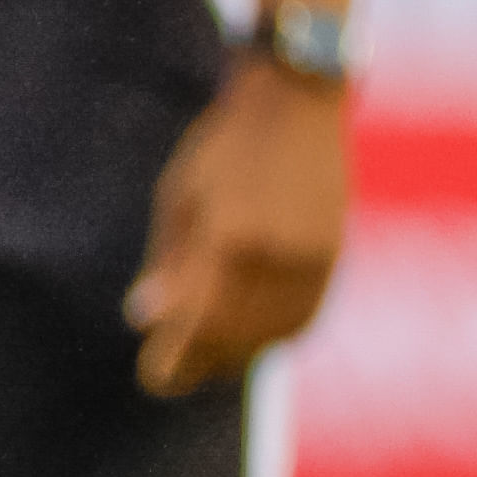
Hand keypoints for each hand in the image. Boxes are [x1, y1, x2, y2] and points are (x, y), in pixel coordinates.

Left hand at [127, 59, 351, 398]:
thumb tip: (144, 319)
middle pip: (233, 338)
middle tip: (174, 371)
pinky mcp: (332, 253)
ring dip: (237, 354)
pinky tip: (252, 337)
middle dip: (200, 362)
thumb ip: (167, 263)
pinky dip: (274, 335)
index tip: (155, 377)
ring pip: (271, 334)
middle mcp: (274, 252)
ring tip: (210, 356)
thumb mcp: (179, 198)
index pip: (198, 327)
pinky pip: (303, 316)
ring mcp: (310, 254)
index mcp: (228, 238)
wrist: (298, 99)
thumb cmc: (225, 146)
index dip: (175, 362)